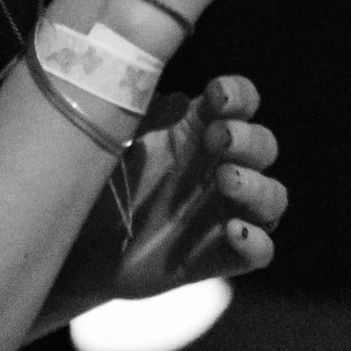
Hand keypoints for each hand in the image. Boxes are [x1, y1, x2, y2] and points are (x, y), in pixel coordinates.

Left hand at [46, 75, 285, 320]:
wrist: (77, 245)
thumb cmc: (98, 182)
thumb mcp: (116, 142)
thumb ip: (146, 119)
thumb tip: (180, 101)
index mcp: (199, 129)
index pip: (241, 102)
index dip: (239, 95)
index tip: (217, 97)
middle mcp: (221, 167)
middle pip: (263, 145)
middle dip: (248, 139)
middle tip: (217, 139)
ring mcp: (226, 212)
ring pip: (273, 197)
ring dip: (258, 186)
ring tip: (227, 181)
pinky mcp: (221, 255)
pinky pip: (261, 252)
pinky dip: (256, 241)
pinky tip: (233, 231)